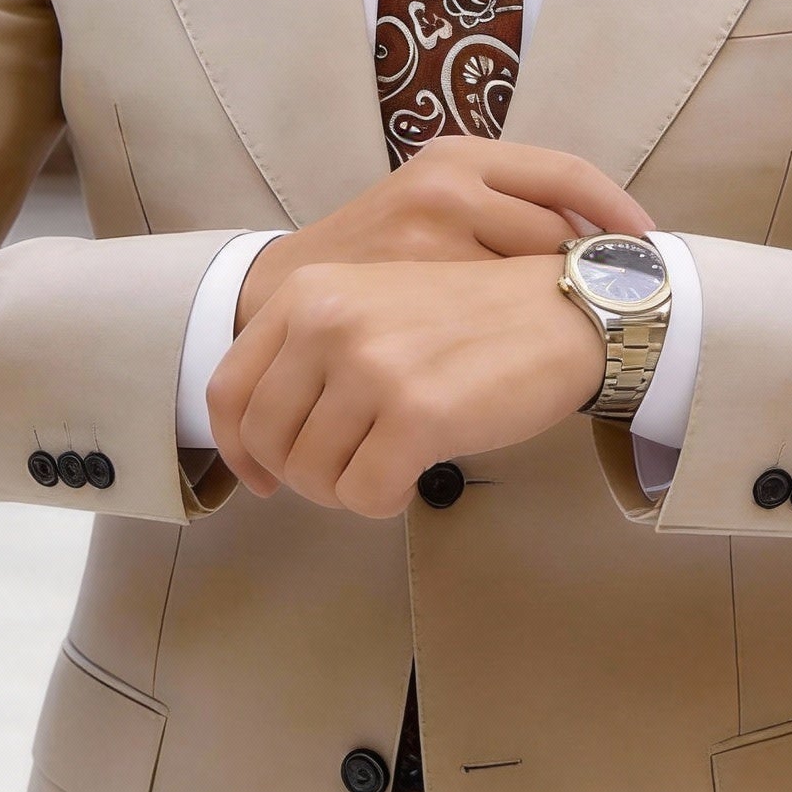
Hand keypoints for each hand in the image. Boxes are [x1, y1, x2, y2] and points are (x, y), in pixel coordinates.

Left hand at [207, 255, 604, 515]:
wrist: (562, 310)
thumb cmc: (471, 318)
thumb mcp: (373, 305)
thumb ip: (312, 353)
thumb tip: (264, 446)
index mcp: (309, 292)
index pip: (229, 389)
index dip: (237, 448)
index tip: (265, 476)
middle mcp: (328, 321)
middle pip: (267, 440)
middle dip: (302, 475)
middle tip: (349, 472)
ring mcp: (371, 365)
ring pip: (313, 476)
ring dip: (349, 487)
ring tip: (392, 460)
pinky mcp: (417, 413)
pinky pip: (365, 495)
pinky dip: (386, 499)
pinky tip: (417, 470)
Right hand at [235, 137, 651, 330]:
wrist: (284, 293)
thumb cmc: (377, 251)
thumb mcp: (432, 201)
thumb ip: (499, 206)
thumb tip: (594, 238)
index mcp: (458, 156)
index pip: (567, 174)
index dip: (618, 209)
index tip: (649, 241)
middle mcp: (446, 187)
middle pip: (558, 230)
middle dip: (586, 265)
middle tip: (609, 293)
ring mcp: (427, 241)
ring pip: (530, 275)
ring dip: (554, 299)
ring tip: (567, 322)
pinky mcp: (409, 293)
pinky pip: (492, 315)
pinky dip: (517, 331)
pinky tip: (522, 345)